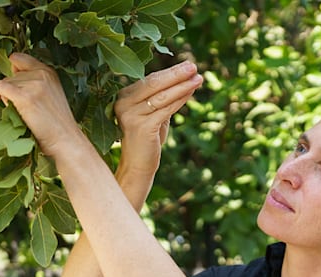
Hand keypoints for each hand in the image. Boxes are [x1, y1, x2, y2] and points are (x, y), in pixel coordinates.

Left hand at [0, 53, 89, 159]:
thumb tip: (10, 73)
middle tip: (18, 105)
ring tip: (17, 110)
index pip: (21, 59)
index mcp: (49, 72)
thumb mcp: (50, 94)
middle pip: (11, 74)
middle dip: (10, 88)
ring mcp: (34, 84)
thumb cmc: (55, 123)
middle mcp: (42, 74)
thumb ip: (34, 82)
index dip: (12, 70)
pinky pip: (0, 87)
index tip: (11, 82)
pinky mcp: (25, 96)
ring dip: (5, 95)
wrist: (64, 139)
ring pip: (5, 82)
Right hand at [114, 61, 202, 178]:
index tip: (187, 65)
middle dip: (176, 74)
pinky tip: (191, 93)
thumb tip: (184, 80)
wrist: (138, 166)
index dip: (169, 72)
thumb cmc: (146, 140)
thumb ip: (162, 98)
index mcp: (123, 97)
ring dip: (182, 86)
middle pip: (154, 83)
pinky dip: (180, 100)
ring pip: (162, 96)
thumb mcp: (152, 115)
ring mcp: (131, 115)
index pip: (149, 80)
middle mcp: (123, 104)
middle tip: (194, 66)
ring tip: (198, 78)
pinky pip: (166, 109)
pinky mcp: (142, 127)